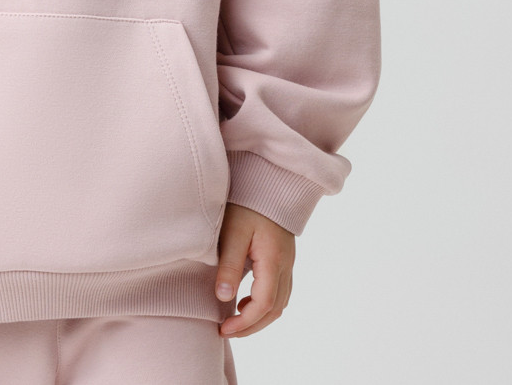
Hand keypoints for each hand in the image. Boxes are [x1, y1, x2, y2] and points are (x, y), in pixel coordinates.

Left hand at [214, 202, 294, 338]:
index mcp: (273, 260)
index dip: (244, 323)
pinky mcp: (285, 257)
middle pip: (275, 310)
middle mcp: (286, 265)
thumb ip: (229, 265)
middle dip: (252, 326)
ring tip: (235, 319)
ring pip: (281, 302)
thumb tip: (223, 298)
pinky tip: (246, 299)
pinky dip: (266, 303)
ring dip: (260, 317)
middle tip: (227, 330)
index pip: (263, 305)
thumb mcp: (233, 232)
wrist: (268, 179)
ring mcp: (288, 262)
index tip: (223, 329)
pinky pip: (281, 290)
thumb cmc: (247, 202)